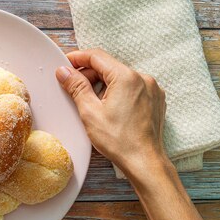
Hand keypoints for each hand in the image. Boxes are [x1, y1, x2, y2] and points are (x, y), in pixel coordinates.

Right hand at [55, 49, 167, 176]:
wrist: (144, 162)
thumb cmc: (119, 141)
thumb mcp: (90, 112)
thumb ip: (76, 87)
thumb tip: (65, 72)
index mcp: (126, 77)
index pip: (97, 57)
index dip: (78, 58)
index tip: (65, 64)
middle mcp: (142, 79)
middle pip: (109, 67)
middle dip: (89, 74)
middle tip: (72, 87)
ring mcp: (151, 89)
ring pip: (120, 77)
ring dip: (103, 84)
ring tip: (90, 102)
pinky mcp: (155, 100)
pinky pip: (132, 88)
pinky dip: (118, 92)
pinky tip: (108, 108)